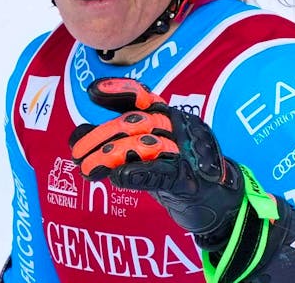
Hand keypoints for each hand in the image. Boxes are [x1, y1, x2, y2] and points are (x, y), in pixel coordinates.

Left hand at [68, 77, 243, 248]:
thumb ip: (115, 142)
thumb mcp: (144, 155)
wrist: (218, 203)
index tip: (91, 92)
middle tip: (76, 153)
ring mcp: (187, 151)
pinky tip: (117, 177)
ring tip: (87, 168)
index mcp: (169, 116)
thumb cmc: (177, 174)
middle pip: (135, 122)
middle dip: (101, 135)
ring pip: (145, 144)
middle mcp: (179, 127)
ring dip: (111, 156)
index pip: (143, 96)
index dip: (118, 91)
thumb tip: (76, 136)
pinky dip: (138, 173)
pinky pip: (161, 171)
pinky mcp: (190, 179)